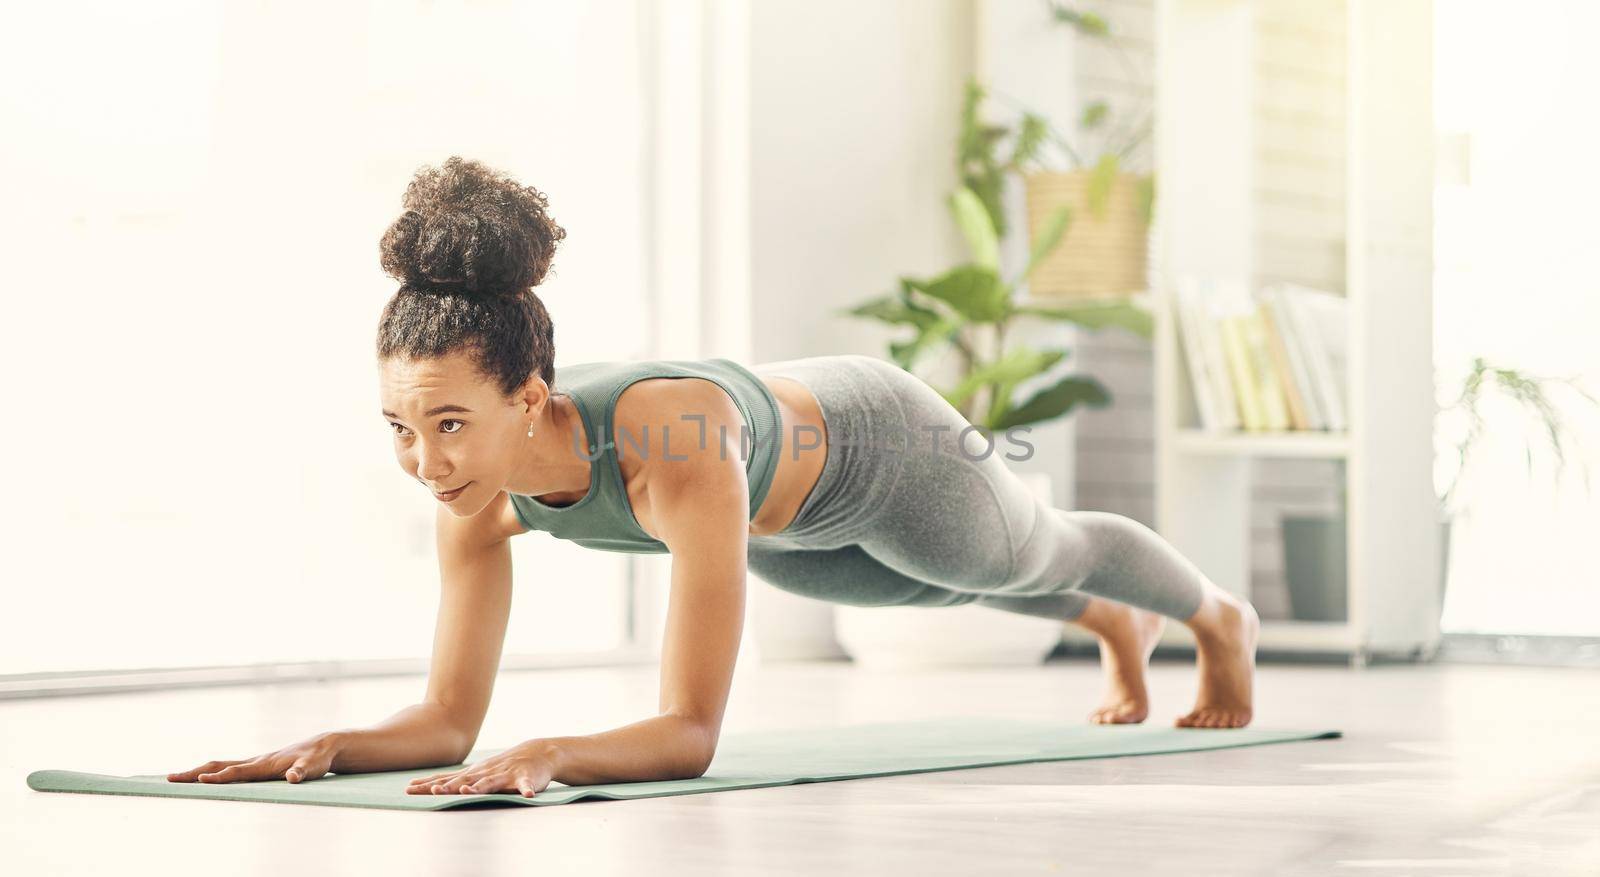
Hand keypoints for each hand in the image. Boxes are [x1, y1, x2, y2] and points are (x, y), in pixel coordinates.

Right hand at [166, 732, 342, 784]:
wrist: (324, 745)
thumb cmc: (317, 759)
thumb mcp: (312, 768)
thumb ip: (302, 773)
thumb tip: (294, 778)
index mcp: (265, 764)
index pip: (237, 772)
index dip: (220, 777)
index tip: (200, 780)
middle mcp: (256, 761)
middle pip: (219, 765)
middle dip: (195, 773)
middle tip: (169, 779)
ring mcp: (255, 762)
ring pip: (221, 765)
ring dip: (199, 771)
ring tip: (177, 777)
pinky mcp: (258, 765)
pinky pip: (228, 768)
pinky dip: (211, 772)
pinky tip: (203, 778)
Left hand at [405, 738, 558, 797]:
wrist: (537, 753)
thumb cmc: (504, 767)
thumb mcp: (479, 773)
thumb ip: (459, 780)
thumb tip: (430, 786)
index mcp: (474, 774)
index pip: (447, 779)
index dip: (429, 785)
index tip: (409, 789)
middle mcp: (486, 773)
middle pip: (464, 781)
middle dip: (449, 786)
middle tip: (432, 790)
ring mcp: (505, 775)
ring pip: (490, 782)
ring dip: (479, 787)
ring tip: (467, 792)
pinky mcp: (525, 778)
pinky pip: (526, 785)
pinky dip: (526, 789)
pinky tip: (526, 795)